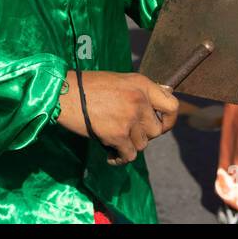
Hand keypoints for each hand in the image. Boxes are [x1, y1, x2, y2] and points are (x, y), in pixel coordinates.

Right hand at [56, 71, 178, 165]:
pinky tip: (110, 154)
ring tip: (114, 140)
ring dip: (129, 145)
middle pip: (156, 130)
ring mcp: (129, 118)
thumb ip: (141, 90)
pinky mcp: (118, 135)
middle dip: (143, 135)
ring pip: (142, 144)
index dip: (169, 120)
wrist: (64, 93)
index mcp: (142, 84)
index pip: (172, 105)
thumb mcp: (120, 80)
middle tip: (127, 132)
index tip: (160, 125)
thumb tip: (166, 94)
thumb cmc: (88, 86)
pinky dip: (119, 158)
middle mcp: (140, 100)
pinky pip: (129, 155)